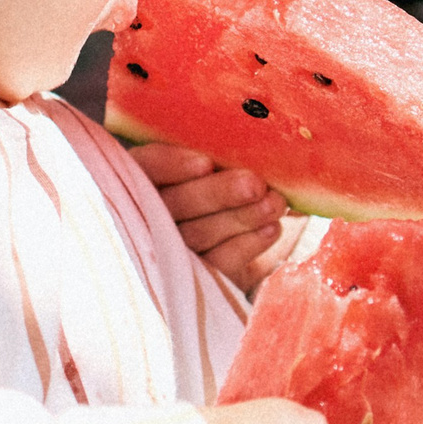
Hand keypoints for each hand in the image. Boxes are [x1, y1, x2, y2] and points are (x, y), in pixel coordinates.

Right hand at [131, 142, 298, 290]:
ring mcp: (171, 248)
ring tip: (274, 204)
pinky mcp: (198, 275)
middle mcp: (150, 213)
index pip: (147, 166)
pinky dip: (247, 245)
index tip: (206, 163)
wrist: (244, 231)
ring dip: (241, 217)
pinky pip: (217, 263)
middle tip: (255, 184)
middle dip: (218, 193)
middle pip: (175, 204)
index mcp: (147, 175)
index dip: (172, 165)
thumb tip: (258, 148)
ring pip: (198, 234)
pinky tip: (271, 228)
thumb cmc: (230, 182)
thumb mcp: (221, 164)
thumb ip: (226, 155)